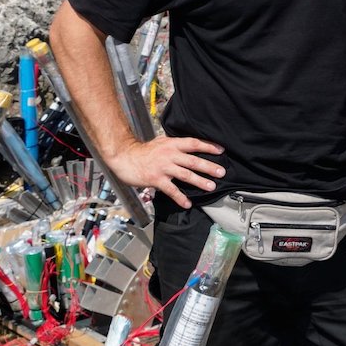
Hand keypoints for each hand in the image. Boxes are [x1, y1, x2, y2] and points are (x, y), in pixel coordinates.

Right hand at [106, 136, 224, 208]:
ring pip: (185, 175)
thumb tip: (189, 145)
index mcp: (172, 144)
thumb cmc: (143, 151)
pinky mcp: (156, 179)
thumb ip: (174, 144)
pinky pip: (171, 190)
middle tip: (221, 172)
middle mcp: (169, 155)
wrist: (124, 157)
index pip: (193, 143)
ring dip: (200, 181)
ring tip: (211, 187)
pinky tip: (187, 203)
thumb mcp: (160, 142)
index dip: (208, 146)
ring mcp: (163, 168)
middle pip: (193, 160)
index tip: (221, 150)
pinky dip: (180, 198)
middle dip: (209, 166)